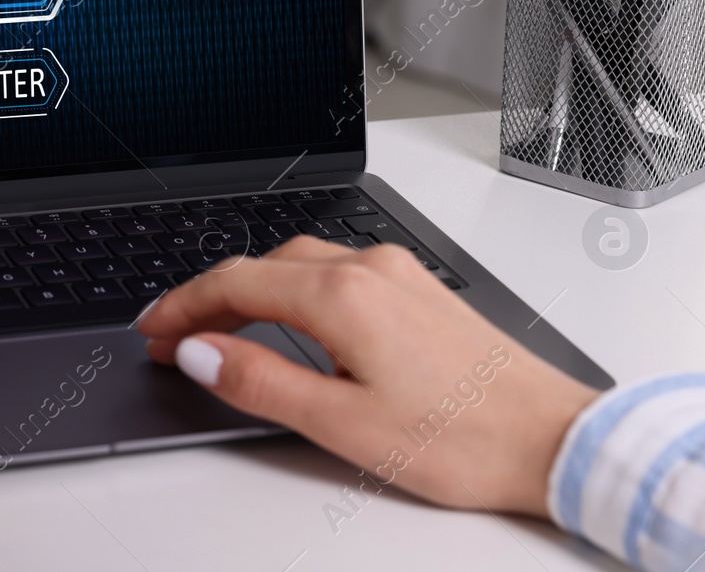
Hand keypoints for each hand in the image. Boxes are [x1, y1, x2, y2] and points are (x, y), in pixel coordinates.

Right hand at [137, 236, 597, 516]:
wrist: (554, 438)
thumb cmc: (462, 439)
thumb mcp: (342, 424)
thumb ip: (261, 382)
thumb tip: (199, 352)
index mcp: (342, 297)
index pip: (235, 284)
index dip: (182, 307)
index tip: (150, 330)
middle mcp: (369, 269)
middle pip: (264, 267)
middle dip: (211, 297)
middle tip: (174, 336)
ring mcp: (399, 274)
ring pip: (301, 264)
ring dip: (252, 290)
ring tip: (222, 330)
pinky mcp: (421, 290)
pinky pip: (337, 271)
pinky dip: (294, 290)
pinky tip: (293, 320)